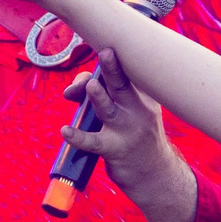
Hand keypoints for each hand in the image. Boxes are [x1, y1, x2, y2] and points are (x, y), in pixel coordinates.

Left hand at [61, 50, 197, 221]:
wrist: (154, 174)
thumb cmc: (135, 136)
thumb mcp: (128, 112)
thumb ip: (100, 95)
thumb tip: (71, 91)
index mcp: (143, 97)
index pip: (127, 74)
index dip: (111, 62)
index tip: (103, 47)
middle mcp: (138, 111)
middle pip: (122, 86)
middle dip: (112, 69)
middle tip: (106, 52)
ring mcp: (127, 131)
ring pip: (109, 111)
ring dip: (99, 98)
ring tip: (90, 87)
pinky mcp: (115, 150)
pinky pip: (94, 142)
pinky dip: (79, 137)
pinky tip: (66, 132)